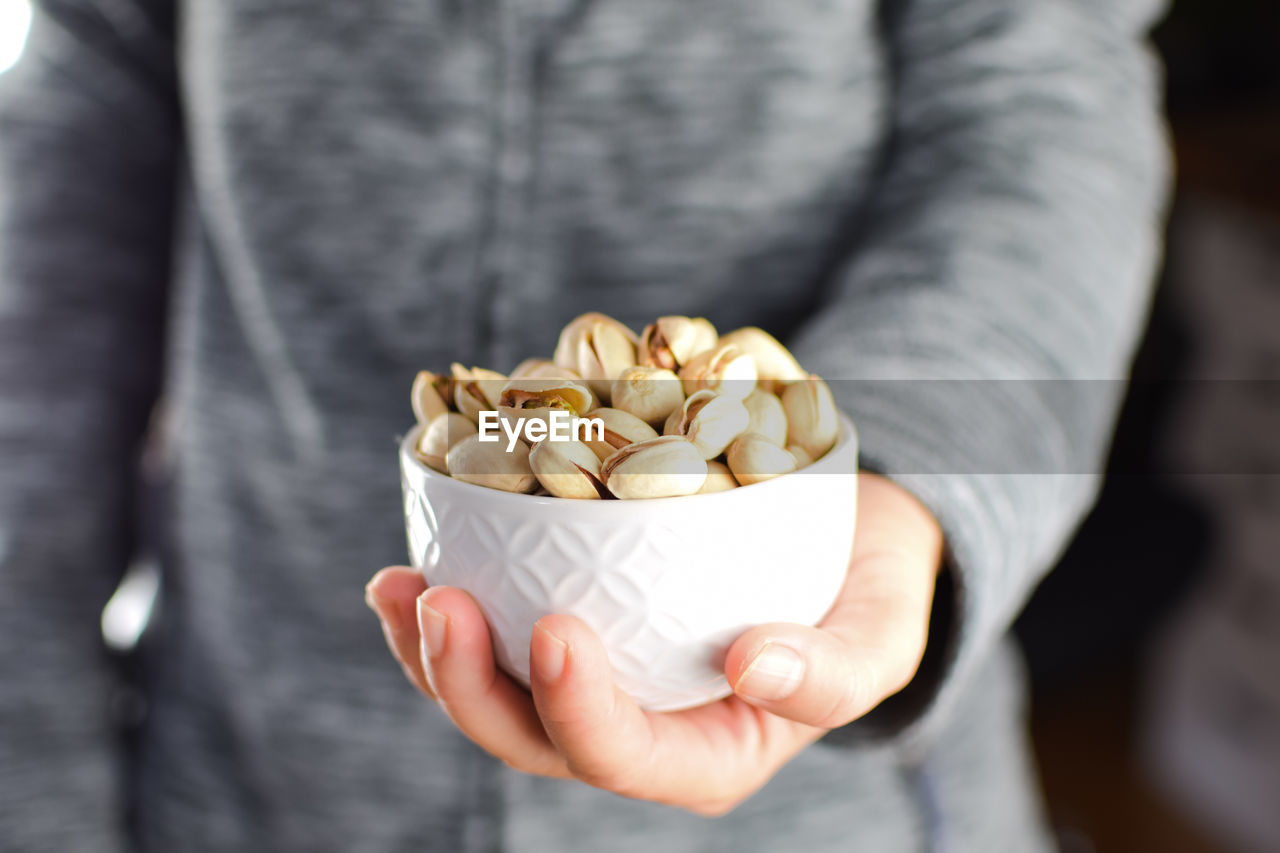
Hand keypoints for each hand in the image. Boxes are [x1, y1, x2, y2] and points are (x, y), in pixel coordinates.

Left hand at [365, 472, 941, 815]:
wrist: (844, 539)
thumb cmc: (866, 590)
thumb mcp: (881, 632)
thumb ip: (835, 671)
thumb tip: (754, 669)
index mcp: (705, 755)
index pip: (624, 756)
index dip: (578, 709)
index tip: (556, 626)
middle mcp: (636, 730)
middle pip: (531, 737)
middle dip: (471, 683)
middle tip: (440, 598)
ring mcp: (597, 682)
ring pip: (495, 694)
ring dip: (431, 650)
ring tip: (400, 585)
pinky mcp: (574, 628)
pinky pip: (496, 637)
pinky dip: (446, 608)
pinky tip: (412, 561)